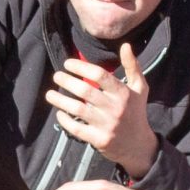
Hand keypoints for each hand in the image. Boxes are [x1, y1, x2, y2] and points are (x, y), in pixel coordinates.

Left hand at [44, 44, 156, 174]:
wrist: (138, 144)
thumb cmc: (135, 111)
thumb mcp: (140, 88)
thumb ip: (132, 66)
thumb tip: (125, 45)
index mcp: (123, 93)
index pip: (100, 75)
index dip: (81, 67)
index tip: (67, 64)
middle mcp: (115, 107)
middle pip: (86, 90)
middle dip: (67, 81)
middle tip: (56, 76)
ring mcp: (106, 124)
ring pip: (78, 109)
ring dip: (60, 100)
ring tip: (49, 93)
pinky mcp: (98, 139)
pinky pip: (77, 128)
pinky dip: (65, 120)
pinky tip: (59, 113)